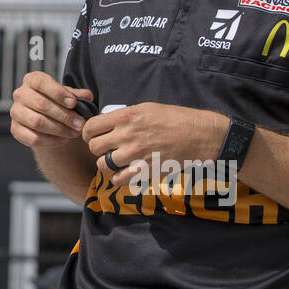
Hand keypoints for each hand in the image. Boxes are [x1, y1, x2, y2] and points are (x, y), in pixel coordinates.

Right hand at [10, 71, 93, 147]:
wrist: (46, 119)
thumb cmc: (57, 103)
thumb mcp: (68, 96)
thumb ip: (78, 95)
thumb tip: (87, 96)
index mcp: (31, 80)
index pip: (41, 83)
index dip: (58, 93)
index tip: (74, 103)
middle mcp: (20, 94)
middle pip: (41, 104)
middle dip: (64, 115)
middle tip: (80, 123)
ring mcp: (16, 112)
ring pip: (37, 122)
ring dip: (59, 129)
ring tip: (74, 133)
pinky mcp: (15, 129)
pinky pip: (33, 137)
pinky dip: (51, 141)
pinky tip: (64, 140)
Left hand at [80, 102, 226, 185]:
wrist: (199, 135)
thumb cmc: (175, 119)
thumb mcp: (146, 108)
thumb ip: (124, 116)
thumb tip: (107, 123)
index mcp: (125, 117)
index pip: (90, 127)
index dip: (88, 133)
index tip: (93, 136)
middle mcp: (127, 136)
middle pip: (93, 147)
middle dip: (97, 148)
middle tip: (106, 148)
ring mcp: (135, 155)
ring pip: (102, 165)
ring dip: (106, 164)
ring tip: (116, 161)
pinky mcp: (145, 170)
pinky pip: (118, 180)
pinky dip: (118, 178)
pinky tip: (125, 172)